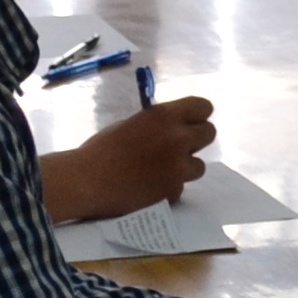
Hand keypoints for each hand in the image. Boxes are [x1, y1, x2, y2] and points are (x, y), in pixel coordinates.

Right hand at [37, 95, 215, 223]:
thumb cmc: (101, 149)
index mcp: (164, 116)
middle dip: (196, 140)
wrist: (87, 181)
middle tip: (179, 148)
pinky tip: (150, 188)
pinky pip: (181, 187)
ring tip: (163, 172)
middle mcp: (178, 138)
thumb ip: (155, 125)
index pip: (204, 107)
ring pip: (200, 166)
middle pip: (209, 134)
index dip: (198, 115)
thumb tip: (168, 128)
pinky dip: (169, 188)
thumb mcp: (131, 124)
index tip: (190, 122)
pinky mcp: (173, 190)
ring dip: (185, 167)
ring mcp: (178, 167)